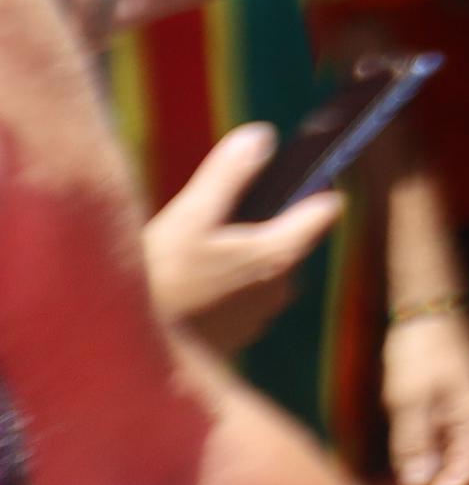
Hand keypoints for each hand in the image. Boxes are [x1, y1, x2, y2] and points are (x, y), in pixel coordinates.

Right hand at [140, 126, 341, 351]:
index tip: (299, 170)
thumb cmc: (159, 279)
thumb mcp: (188, 217)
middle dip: (267, 221)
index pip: (326, 209)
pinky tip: (193, 279)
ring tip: (199, 248)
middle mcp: (283, 287)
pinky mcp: (240, 334)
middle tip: (221, 214)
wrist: (126, 349)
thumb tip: (262, 135)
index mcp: (280, 255)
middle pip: (293, 237)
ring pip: (267, 267)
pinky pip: (246, 294)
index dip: (316, 185)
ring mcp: (262, 315)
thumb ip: (228, 175)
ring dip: (244, 253)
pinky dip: (229, 281)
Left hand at [379, 302, 468, 484]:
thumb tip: (418, 484)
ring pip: (438, 466)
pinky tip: (379, 478)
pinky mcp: (442, 415)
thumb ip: (415, 441)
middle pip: (453, 474)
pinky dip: (407, 468)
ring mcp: (458, 420)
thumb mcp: (411, 396)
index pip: (468, 471)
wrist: (426, 309)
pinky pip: (429, 452)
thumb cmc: (421, 350)